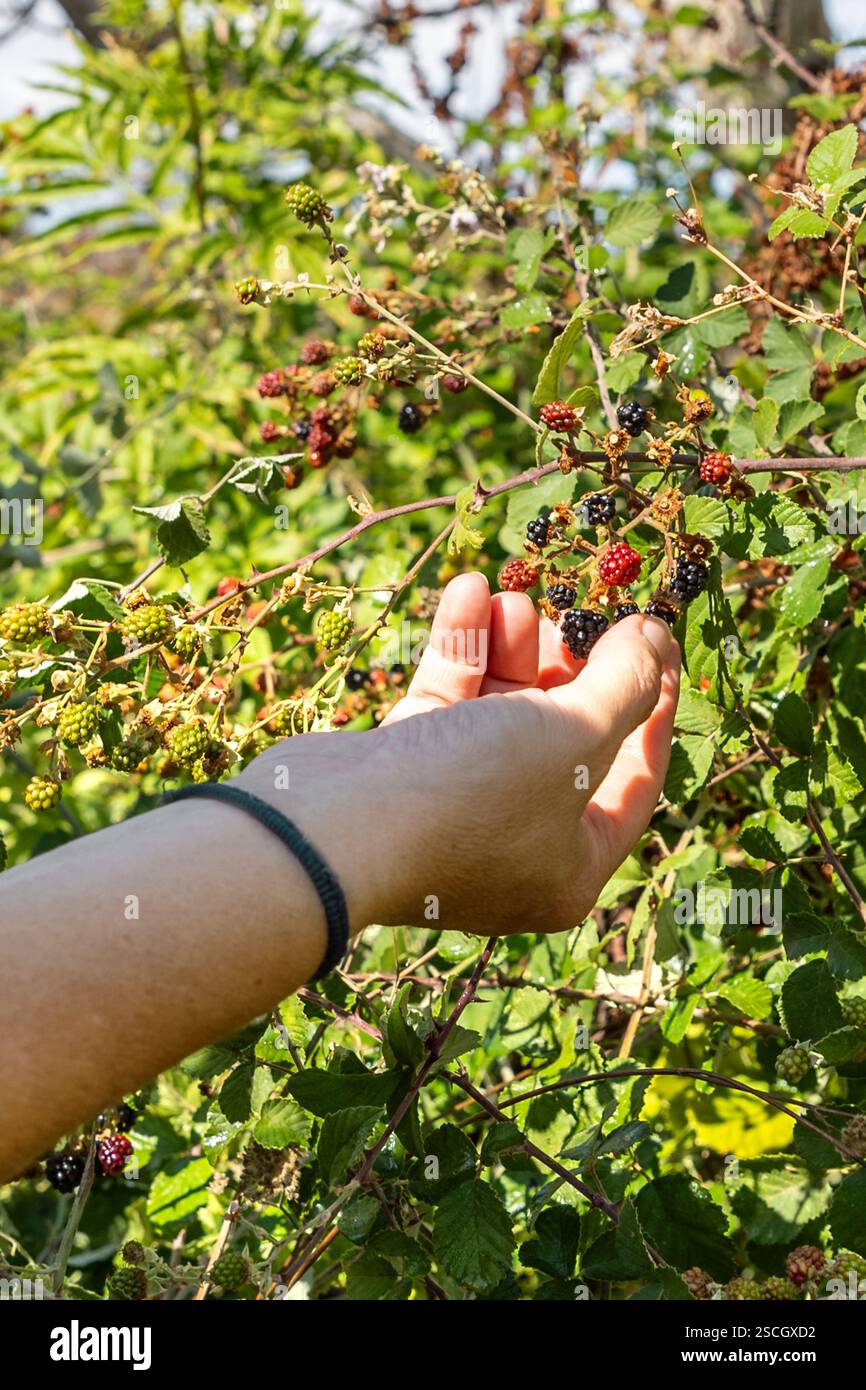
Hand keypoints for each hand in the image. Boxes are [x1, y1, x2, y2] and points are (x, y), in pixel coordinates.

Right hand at [241, 573, 679, 937]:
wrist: (328, 828)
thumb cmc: (472, 794)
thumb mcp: (571, 736)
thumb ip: (623, 683)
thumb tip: (656, 640)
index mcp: (570, 866)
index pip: (636, 779)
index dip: (653, 704)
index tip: (657, 640)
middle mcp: (515, 844)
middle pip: (565, 739)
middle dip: (570, 666)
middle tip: (574, 612)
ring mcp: (455, 807)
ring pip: (501, 713)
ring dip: (511, 647)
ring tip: (514, 594)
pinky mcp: (403, 769)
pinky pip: (448, 701)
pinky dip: (461, 649)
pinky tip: (469, 590)